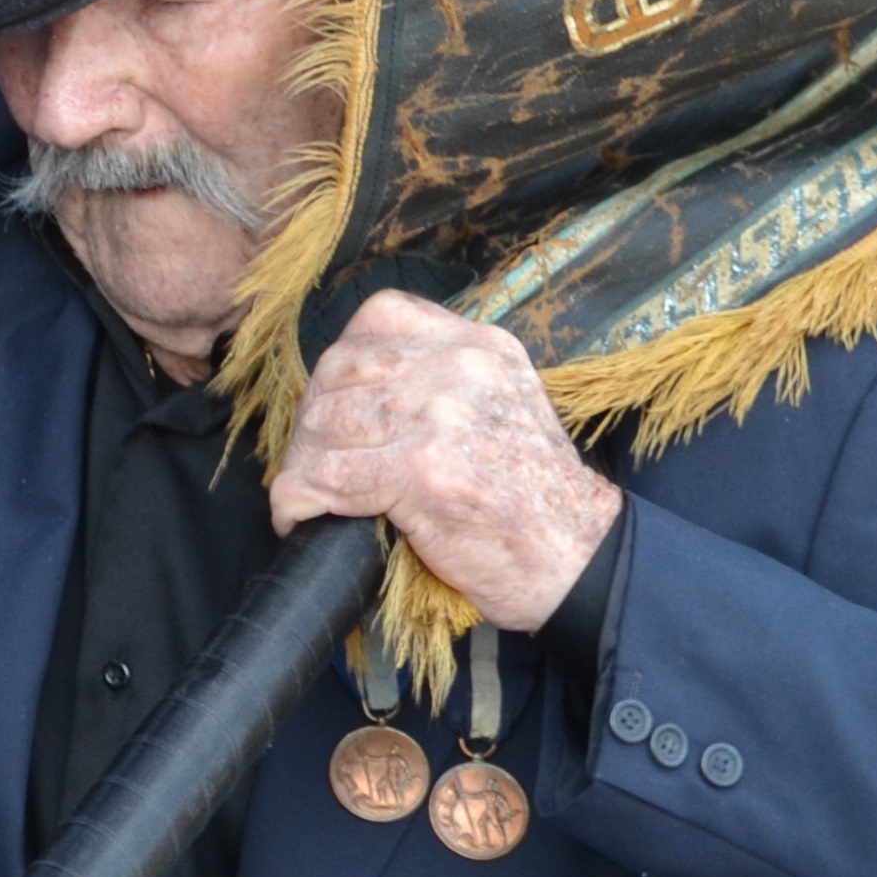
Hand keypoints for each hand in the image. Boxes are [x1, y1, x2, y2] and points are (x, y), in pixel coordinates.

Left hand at [267, 289, 621, 630]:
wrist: (579, 559)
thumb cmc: (534, 497)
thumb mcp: (504, 403)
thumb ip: (445, 378)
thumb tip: (357, 387)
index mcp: (481, 344)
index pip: (379, 317)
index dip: (341, 364)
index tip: (338, 406)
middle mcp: (459, 366)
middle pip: (339, 370)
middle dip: (314, 423)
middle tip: (314, 464)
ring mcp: (440, 414)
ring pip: (324, 423)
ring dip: (302, 465)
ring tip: (309, 495)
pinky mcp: (421, 470)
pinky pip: (324, 477)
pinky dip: (297, 502)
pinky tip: (302, 518)